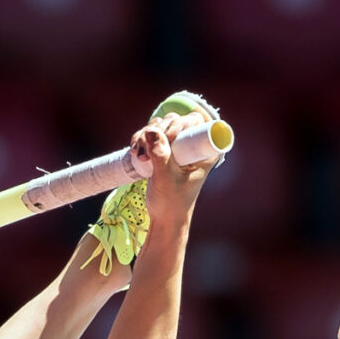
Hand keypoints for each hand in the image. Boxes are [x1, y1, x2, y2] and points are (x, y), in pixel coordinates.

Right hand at [129, 113, 212, 233]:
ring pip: (161, 126)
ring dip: (145, 134)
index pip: (196, 122)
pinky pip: (151, 134)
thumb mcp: (166, 178)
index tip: (167, 138)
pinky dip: (141, 138)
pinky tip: (136, 152)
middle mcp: (192, 146)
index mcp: (203, 151)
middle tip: (147, 150)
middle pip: (175, 120)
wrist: (163, 218)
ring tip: (140, 154)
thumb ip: (160, 155)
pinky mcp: (163, 150)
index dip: (179, 124)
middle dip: (158, 130)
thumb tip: (151, 130)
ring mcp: (176, 147)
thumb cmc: (172, 202)